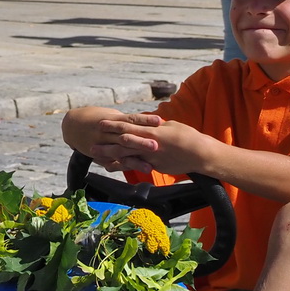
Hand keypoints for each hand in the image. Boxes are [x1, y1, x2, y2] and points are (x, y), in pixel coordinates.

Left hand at [93, 115, 213, 175]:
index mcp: (152, 130)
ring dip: (109, 154)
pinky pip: (134, 166)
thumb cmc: (188, 137)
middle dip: (106, 140)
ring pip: (125, 154)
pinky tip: (111, 167)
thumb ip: (156, 126)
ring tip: (95, 154)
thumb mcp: (171, 126)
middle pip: (123, 141)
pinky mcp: (154, 166)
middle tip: (90, 140)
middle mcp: (148, 142)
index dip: (114, 124)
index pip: (129, 126)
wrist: (200, 153)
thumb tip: (149, 123)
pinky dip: (121, 166)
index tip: (101, 123)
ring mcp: (150, 155)